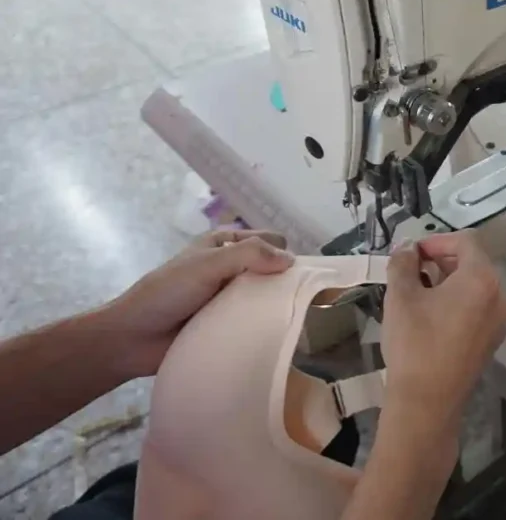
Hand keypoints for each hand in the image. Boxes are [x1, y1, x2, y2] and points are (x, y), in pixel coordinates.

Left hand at [102, 229, 293, 378]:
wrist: (132, 338)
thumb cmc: (166, 293)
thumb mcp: (207, 264)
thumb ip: (248, 255)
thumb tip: (292, 261)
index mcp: (226, 244)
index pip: (272, 241)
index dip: (285, 253)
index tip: (295, 276)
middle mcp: (232, 268)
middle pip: (274, 269)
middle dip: (285, 281)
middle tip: (298, 302)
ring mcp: (231, 298)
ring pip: (268, 296)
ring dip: (277, 306)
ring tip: (292, 323)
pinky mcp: (230, 325)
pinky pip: (256, 322)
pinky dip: (266, 326)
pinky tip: (278, 336)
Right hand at [382, 232, 505, 427]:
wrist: (426, 402)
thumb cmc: (414, 343)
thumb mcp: (401, 296)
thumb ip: (403, 263)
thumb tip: (407, 248)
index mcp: (482, 279)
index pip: (465, 241)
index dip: (436, 240)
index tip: (412, 253)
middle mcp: (499, 296)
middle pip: (473, 263)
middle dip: (442, 261)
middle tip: (411, 271)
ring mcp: (499, 321)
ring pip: (475, 287)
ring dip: (448, 282)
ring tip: (417, 293)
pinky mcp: (492, 341)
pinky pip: (477, 308)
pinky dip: (457, 302)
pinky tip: (431, 316)